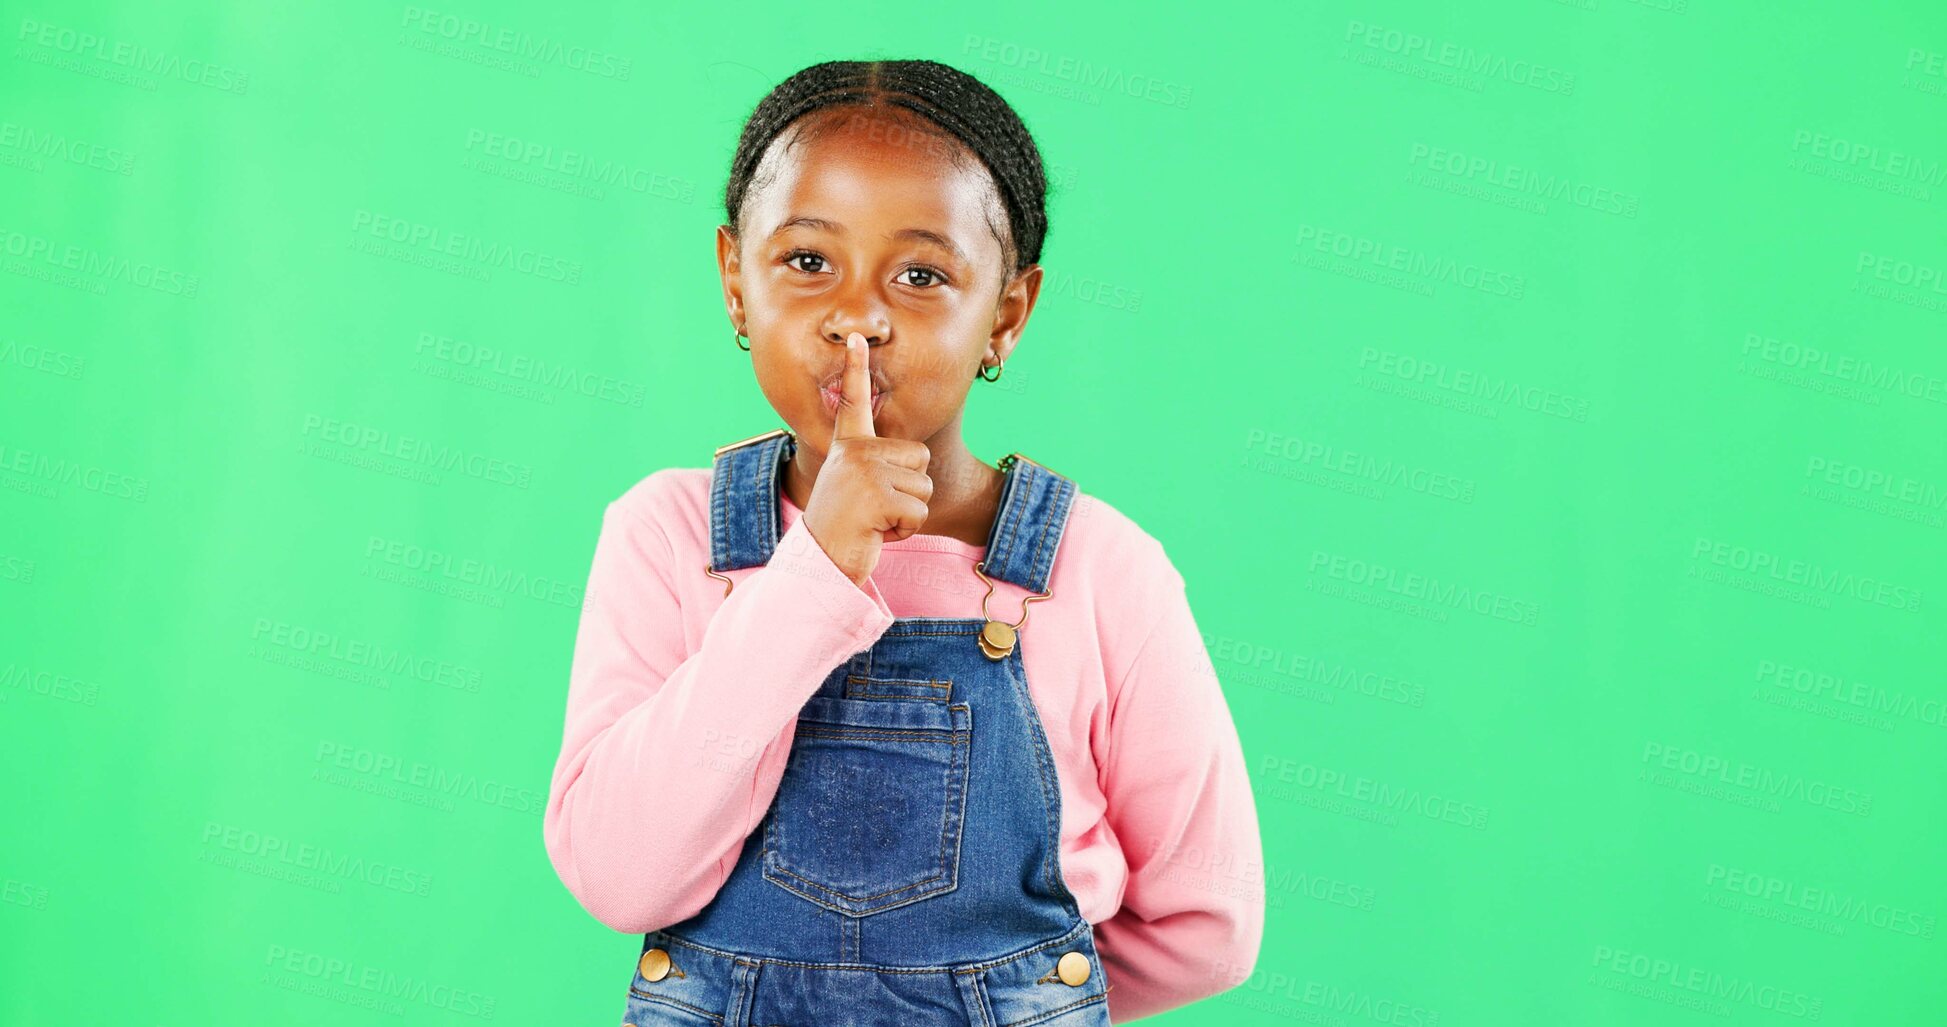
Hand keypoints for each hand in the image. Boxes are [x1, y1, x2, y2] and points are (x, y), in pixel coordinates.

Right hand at [800, 332, 932, 586]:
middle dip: (910, 491)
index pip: (854, 402)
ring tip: (874, 521)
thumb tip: (910, 461)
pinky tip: (877, 532)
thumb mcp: (855, 488)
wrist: (820, 563)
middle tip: (875, 509)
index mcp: (848, 446)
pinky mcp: (877, 496)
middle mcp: (854, 452)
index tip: (856, 337)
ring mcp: (864, 471)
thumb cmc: (845, 529)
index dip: (857, 368)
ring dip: (908, 514)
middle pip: (920, 459)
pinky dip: (905, 530)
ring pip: (924, 487)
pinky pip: (919, 511)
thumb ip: (876, 468)